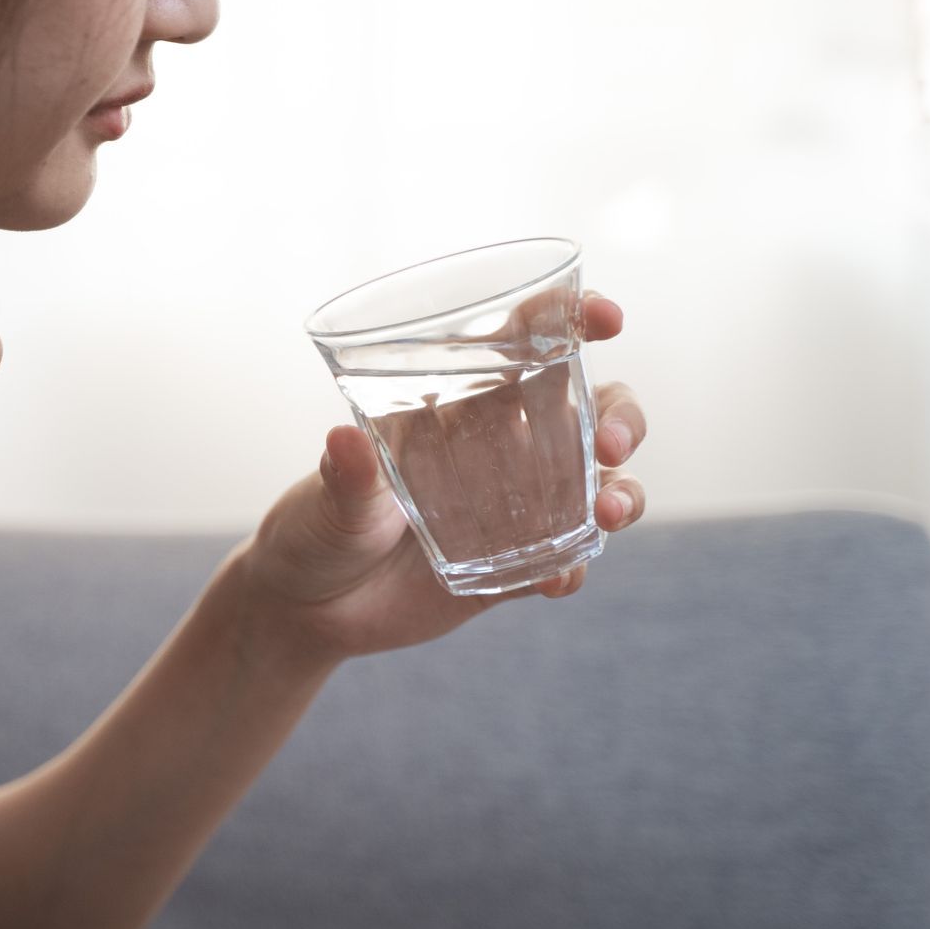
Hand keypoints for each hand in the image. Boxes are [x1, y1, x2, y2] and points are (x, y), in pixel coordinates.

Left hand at [240, 290, 647, 663]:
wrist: (306, 610)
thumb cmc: (310, 529)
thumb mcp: (323, 500)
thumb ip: (345, 476)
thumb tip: (344, 439)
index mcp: (459, 402)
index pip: (531, 342)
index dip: (576, 319)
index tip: (603, 320)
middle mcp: (499, 446)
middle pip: (595, 409)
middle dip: (622, 417)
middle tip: (609, 444)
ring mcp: (516, 507)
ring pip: (600, 484)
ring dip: (623, 493)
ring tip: (609, 515)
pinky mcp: (515, 566)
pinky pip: (567, 560)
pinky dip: (573, 566)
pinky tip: (555, 581)